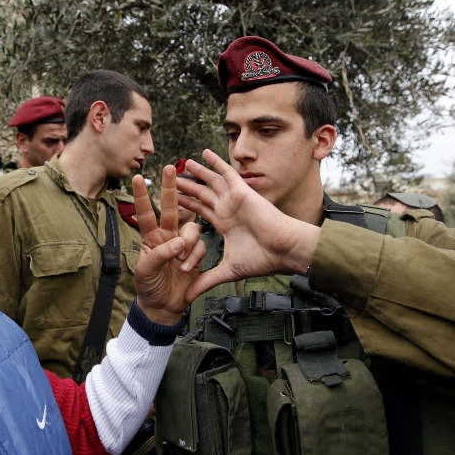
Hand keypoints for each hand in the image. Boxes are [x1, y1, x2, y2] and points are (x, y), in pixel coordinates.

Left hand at [131, 165, 205, 324]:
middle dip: (170, 188)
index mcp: (151, 238)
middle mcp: (167, 236)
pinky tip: (187, 269)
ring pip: (191, 229)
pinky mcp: (195, 255)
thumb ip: (159, 255)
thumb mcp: (146, 271)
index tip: (137, 178)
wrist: (163, 307)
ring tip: (180, 263)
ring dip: (187, 244)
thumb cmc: (149, 288)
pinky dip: (194, 257)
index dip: (141, 196)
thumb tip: (177, 243)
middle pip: (171, 208)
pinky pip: (199, 247)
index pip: (145, 213)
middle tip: (170, 168)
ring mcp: (182, 245)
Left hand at [176, 149, 320, 300]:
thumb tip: (185, 300)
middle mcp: (228, 210)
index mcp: (225, 225)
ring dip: (197, 173)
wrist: (283, 250)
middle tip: (170, 180)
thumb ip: (205, 281)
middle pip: (203, 195)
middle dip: (187, 188)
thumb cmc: (263, 259)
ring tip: (183, 163)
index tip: (171, 202)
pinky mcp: (242, 192)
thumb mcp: (227, 271)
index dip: (187, 206)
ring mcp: (234, 200)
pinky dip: (215, 162)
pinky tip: (203, 153)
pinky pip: (227, 172)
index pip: (201, 212)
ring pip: (211, 182)